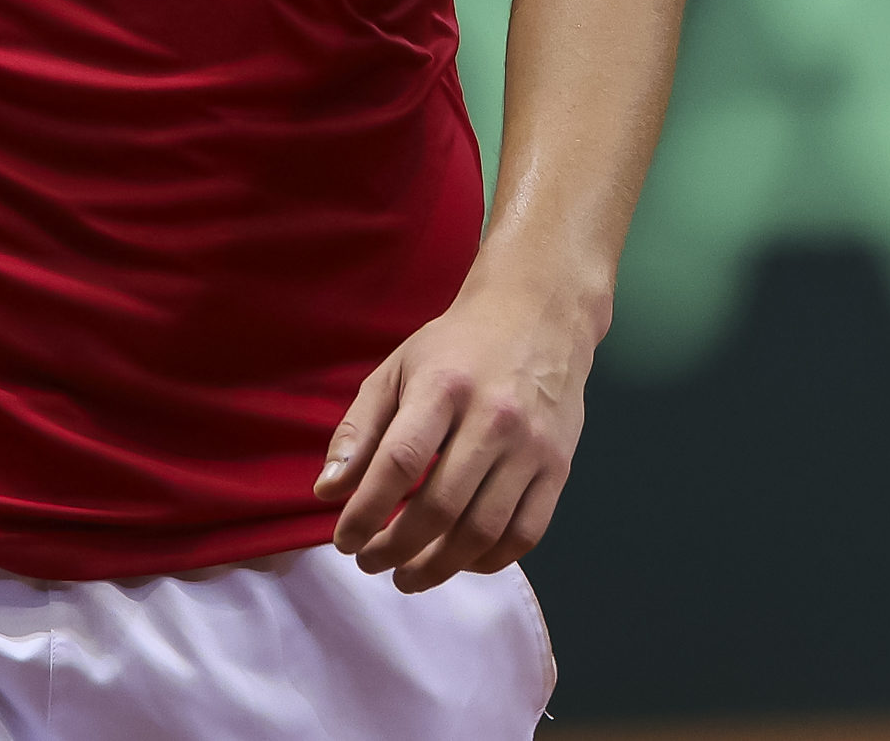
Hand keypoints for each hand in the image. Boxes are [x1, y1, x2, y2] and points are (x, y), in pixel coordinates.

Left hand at [314, 269, 600, 590]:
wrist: (540, 315)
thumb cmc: (457, 347)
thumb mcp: (397, 370)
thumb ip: (358, 430)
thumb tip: (329, 492)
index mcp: (445, 386)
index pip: (399, 463)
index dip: (365, 512)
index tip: (343, 540)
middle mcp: (495, 417)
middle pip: (440, 507)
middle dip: (394, 549)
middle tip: (369, 561)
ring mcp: (533, 446)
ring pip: (483, 531)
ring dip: (437, 567)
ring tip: (406, 575)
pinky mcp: (560, 467)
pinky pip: (525, 535)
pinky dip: (486, 561)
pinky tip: (458, 559)